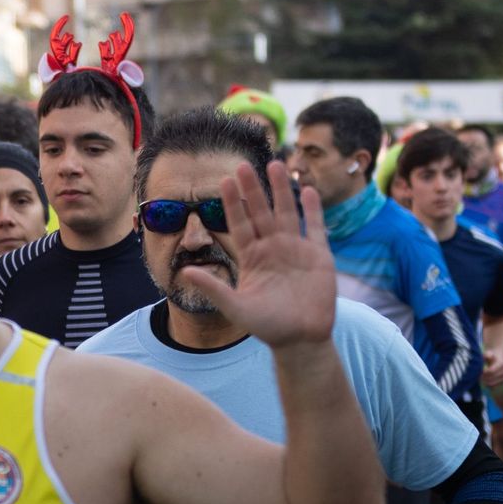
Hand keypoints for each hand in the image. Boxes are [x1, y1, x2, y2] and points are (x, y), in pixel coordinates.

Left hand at [179, 161, 335, 347]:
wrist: (301, 339)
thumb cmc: (267, 326)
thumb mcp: (235, 307)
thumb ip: (213, 288)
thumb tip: (184, 272)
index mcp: (251, 257)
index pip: (239, 223)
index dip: (233, 203)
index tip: (224, 181)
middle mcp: (272, 248)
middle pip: (260, 212)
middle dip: (253, 189)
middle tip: (243, 164)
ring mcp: (295, 249)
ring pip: (286, 212)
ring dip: (281, 190)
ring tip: (276, 164)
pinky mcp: (318, 256)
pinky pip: (314, 227)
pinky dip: (312, 210)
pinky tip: (306, 190)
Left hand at [481, 348, 502, 387]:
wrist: (497, 359)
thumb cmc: (490, 356)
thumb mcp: (488, 353)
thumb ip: (487, 354)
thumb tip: (488, 356)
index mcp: (501, 364)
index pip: (491, 371)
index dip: (483, 373)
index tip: (478, 372)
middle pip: (492, 378)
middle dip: (483, 378)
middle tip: (476, 377)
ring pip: (493, 383)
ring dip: (485, 383)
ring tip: (479, 379)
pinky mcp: (502, 382)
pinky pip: (494, 387)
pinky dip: (488, 386)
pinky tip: (483, 382)